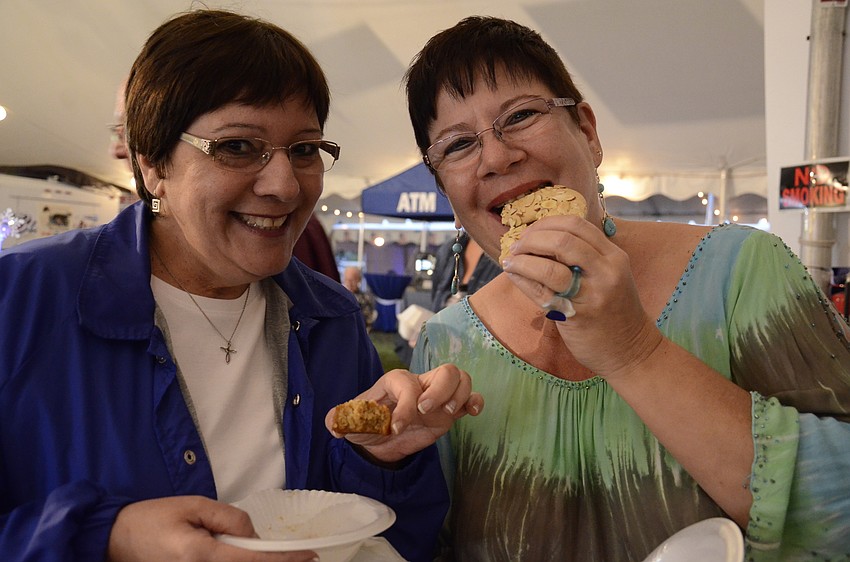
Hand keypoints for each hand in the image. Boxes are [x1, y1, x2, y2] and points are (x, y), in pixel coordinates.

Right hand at [107, 496, 316, 561]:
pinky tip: (244, 555)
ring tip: (261, 550)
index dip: (284, 560)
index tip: (310, 557)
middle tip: (297, 556)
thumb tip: (255, 537)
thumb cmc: (151, 518)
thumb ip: (229, 520)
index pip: (252, 561)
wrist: (114, 539)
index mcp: (199, 555)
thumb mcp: (194, 506)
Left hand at [324, 364, 483, 462]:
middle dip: (440, 391)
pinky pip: (471, 397)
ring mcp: (438, 395)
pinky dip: (476, 401)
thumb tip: (334, 423)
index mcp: (397, 381)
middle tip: (426, 412)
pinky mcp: (450, 410)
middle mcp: (421, 383)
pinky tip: (473, 413)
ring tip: (449, 414)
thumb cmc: (368, 424)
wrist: (381, 440)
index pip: (408, 384)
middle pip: (445, 370)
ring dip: (460, 395)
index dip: (405, 406)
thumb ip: (341, 419)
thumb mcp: (351, 423)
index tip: (397, 428)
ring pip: (461, 378)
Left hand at [501, 215, 661, 378]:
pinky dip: (522, 280)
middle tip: (517, 246)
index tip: (530, 231)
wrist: (631, 351)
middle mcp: (606, 271)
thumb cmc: (614, 312)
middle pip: (561, 241)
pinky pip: (541, 293)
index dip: (546, 224)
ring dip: (522, 260)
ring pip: (550, 267)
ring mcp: (592, 295)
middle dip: (532, 239)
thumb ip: (585, 256)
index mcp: (613, 256)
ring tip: (510, 260)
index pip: (576, 225)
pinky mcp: (576, 317)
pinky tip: (512, 275)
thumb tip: (543, 238)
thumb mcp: (609, 276)